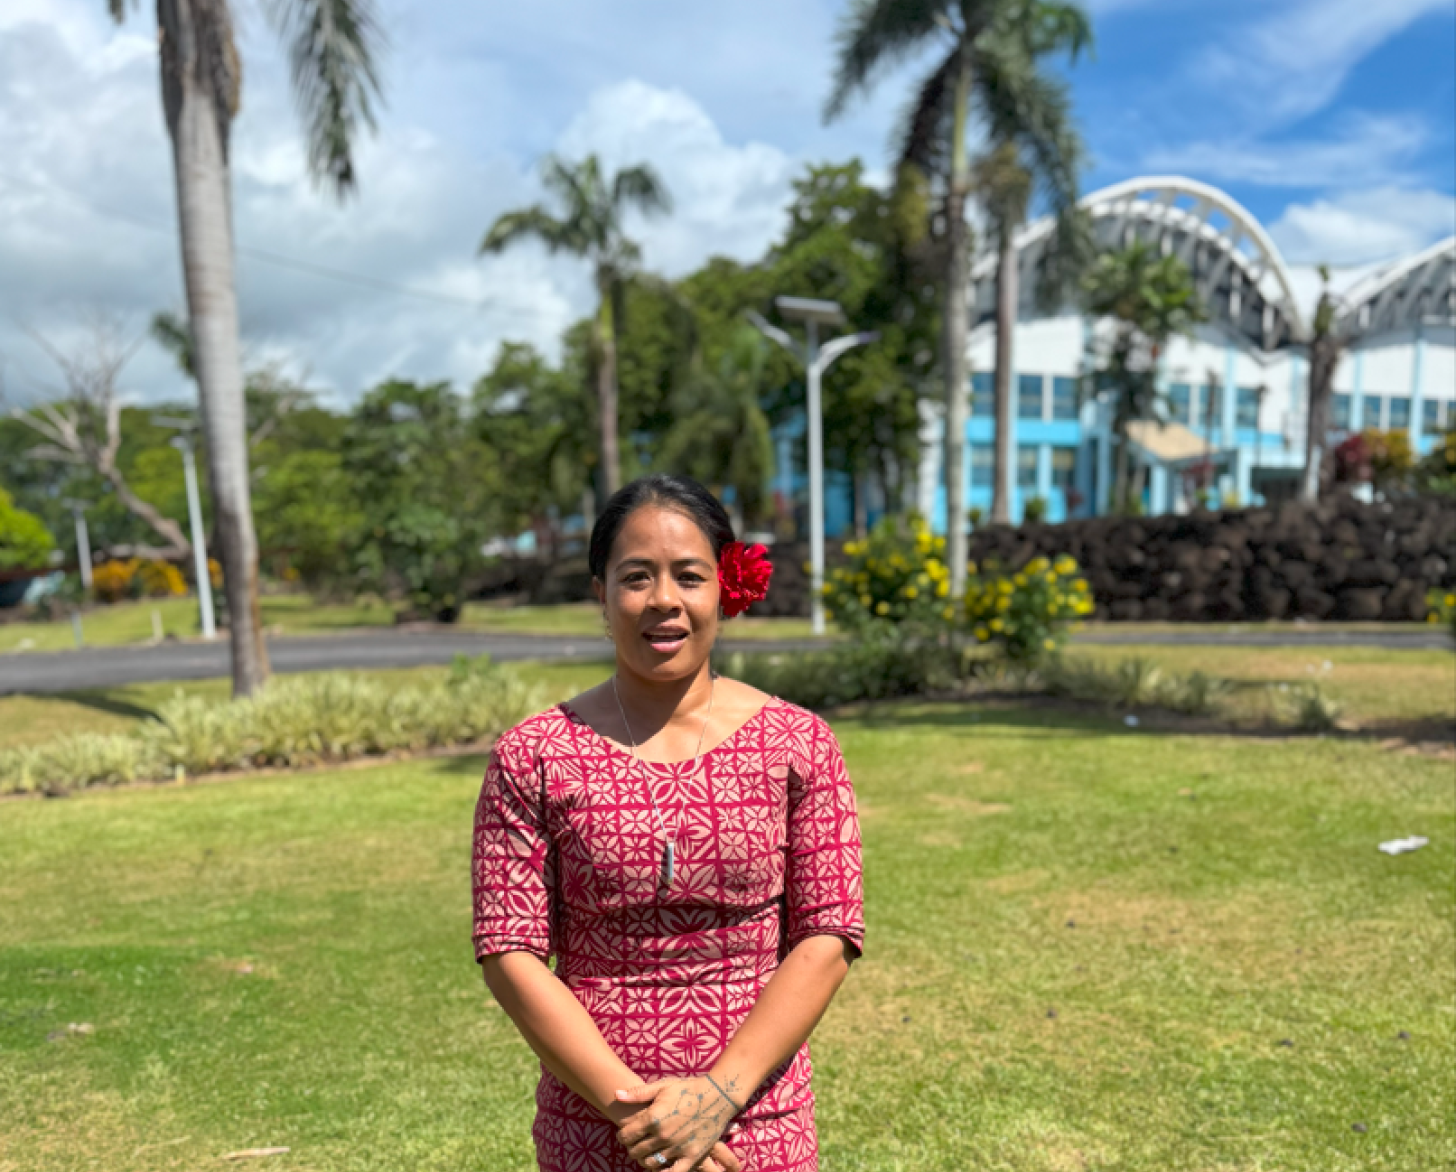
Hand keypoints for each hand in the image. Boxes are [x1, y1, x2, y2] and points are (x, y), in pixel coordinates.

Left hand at [614, 1077, 738, 1170]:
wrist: (718, 1095)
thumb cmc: (688, 1088)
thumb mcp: (662, 1085)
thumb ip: (638, 1093)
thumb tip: (616, 1094)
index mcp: (653, 1117)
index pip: (626, 1135)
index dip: (622, 1136)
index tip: (625, 1134)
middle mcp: (662, 1135)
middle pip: (636, 1151)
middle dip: (632, 1148)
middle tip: (636, 1143)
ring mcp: (677, 1147)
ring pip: (650, 1163)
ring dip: (645, 1160)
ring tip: (648, 1152)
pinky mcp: (692, 1155)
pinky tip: (660, 1169)